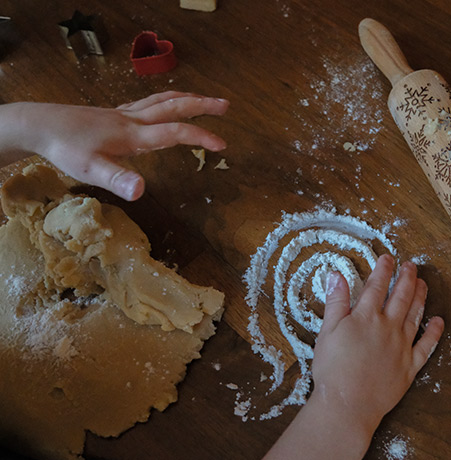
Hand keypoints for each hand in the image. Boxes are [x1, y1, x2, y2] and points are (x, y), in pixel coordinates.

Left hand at [1, 91, 228, 200]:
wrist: (41, 124)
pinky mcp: (115, 114)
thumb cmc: (66, 149)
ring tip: (206, 100)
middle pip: (174, 106)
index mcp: (134, 135)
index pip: (175, 133)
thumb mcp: (91, 170)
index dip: (201, 137)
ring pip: (162, 100)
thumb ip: (118, 179)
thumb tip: (142, 191)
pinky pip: (148, 102)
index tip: (222, 146)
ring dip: (187, 98)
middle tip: (226, 106)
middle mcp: (133, 120)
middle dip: (202, 105)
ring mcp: (124, 114)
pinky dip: (166, 100)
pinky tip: (165, 106)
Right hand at [264, 255, 443, 459]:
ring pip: (415, 315)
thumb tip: (336, 274)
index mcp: (366, 317)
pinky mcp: (410, 366)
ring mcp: (402, 346)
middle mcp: (388, 327)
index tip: (388, 258)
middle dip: (407, 277)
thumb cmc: (332, 368)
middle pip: (401, 296)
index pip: (377, 286)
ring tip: (424, 284)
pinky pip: (426, 346)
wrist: (347, 404)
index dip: (383, 270)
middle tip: (411, 265)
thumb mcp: (327, 331)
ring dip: (421, 297)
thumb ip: (335, 302)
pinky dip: (434, 332)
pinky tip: (438, 321)